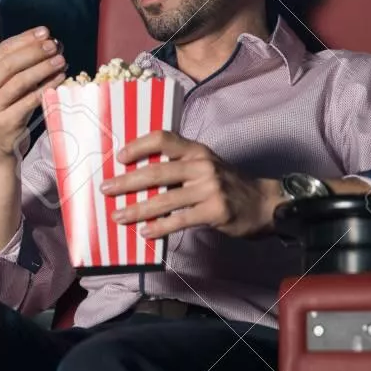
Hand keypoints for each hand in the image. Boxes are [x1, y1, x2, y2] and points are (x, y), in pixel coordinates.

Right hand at [0, 27, 67, 156]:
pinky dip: (46, 87)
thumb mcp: (7, 83)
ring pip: (19, 82)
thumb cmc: (9, 106)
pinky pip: (29, 100)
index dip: (25, 39)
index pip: (2, 50)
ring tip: (61, 60)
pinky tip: (59, 79)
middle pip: (9, 64)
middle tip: (55, 45)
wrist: (0, 142)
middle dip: (34, 52)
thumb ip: (21, 63)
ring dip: (43, 68)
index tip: (45, 32)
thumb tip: (48, 40)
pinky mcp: (5, 121)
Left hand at [101, 131, 281, 238]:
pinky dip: (159, 227)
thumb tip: (137, 176)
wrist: (264, 203)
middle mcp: (202, 166)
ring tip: (118, 216)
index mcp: (196, 150)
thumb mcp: (205, 165)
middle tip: (107, 189)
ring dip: (137, 209)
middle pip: (157, 171)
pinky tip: (145, 232)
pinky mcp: (214, 211)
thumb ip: (178, 166)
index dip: (139, 146)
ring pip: (164, 200)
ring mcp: (209, 188)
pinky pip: (179, 220)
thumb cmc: (226, 184)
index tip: (119, 157)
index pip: (164, 139)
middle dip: (127, 181)